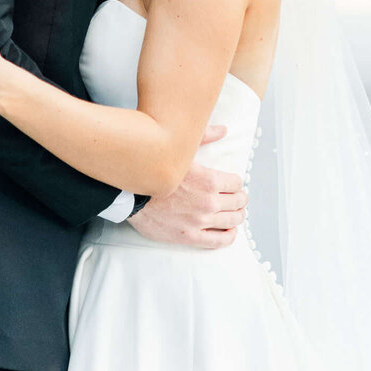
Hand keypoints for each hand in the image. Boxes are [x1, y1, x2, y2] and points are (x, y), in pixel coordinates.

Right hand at [128, 126, 246, 249]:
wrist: (130, 194)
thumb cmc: (154, 170)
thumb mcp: (180, 149)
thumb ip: (204, 136)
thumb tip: (223, 129)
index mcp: (209, 180)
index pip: (237, 183)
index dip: (236, 182)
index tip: (232, 184)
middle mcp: (208, 202)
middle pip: (238, 202)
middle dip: (239, 199)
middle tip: (236, 198)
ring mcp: (200, 221)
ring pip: (232, 220)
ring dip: (237, 215)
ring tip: (235, 212)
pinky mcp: (190, 236)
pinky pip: (219, 241)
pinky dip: (229, 236)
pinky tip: (230, 231)